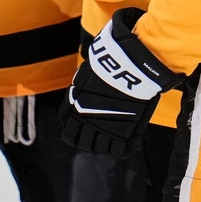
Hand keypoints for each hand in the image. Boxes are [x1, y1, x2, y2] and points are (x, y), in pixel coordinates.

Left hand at [61, 7, 181, 157]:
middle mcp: (85, 116)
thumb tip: (95, 56)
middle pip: (77, 139)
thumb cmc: (115, 51)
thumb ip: (92, 68)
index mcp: (76, 98)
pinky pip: (117, 150)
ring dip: (101, 144)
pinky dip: (120, 148)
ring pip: (96, 147)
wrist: (134, 60)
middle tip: (97, 133)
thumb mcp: (97, 57)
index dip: (73, 123)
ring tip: (110, 140)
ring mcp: (103, 125)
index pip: (66, 120)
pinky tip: (124, 143)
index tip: (81, 121)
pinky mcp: (122, 132)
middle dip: (86, 138)